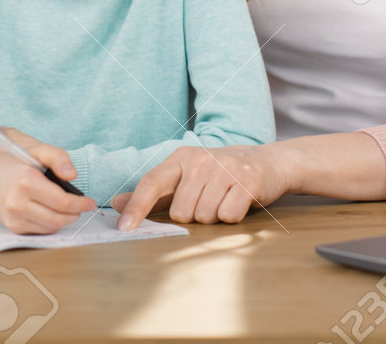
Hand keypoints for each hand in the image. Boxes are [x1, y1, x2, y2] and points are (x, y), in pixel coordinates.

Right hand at [0, 128, 95, 233]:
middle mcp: (17, 203)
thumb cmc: (11, 161)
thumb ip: (57, 157)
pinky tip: (52, 212)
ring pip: (50, 228)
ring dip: (64, 220)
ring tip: (68, 209)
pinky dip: (50, 224)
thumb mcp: (35, 150)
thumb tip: (72, 175)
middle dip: (75, 214)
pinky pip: (39, 231)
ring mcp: (13, 217)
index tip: (90, 202)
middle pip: (58, 219)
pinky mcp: (11, 226)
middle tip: (82, 206)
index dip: (80, 204)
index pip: (62, 202)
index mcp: (26, 181)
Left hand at [110, 144, 292, 229]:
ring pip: (204, 216)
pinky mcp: (247, 182)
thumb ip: (152, 193)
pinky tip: (238, 201)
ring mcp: (225, 169)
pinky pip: (228, 216)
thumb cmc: (220, 174)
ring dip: (214, 216)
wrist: (267, 162)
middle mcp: (201, 160)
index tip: (124, 228)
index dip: (137, 208)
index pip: (152, 183)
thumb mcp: (186, 177)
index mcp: (182, 158)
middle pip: (181, 212)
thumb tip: (117, 203)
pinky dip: (233, 216)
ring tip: (224, 199)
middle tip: (209, 199)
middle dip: (194, 214)